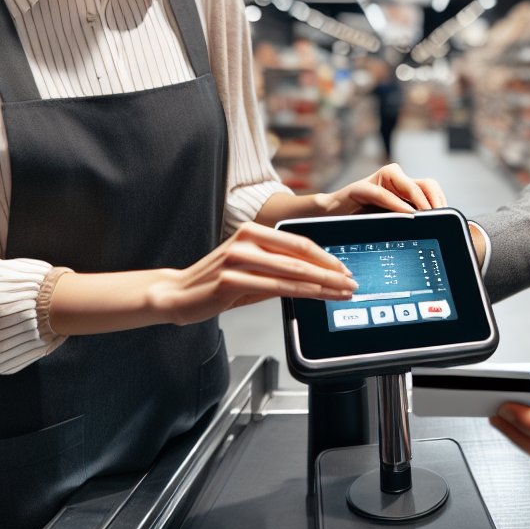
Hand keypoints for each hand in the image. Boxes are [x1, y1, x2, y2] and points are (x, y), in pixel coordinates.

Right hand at [149, 222, 357, 324]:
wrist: (176, 294)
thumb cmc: (215, 284)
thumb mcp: (251, 270)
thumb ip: (279, 269)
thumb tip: (315, 276)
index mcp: (253, 231)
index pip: (299, 242)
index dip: (327, 256)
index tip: (345, 269)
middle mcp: (247, 239)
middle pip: (301, 255)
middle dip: (332, 271)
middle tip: (352, 282)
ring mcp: (238, 258)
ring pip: (292, 271)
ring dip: (323, 283)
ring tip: (342, 292)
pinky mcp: (230, 280)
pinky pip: (275, 287)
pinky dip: (302, 293)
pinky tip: (318, 297)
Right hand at [316, 163, 447, 215]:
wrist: (330, 215)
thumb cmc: (360, 219)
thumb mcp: (390, 221)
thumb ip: (408, 220)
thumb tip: (434, 233)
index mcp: (403, 188)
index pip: (431, 188)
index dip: (441, 201)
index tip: (448, 218)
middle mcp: (394, 180)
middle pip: (425, 183)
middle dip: (435, 201)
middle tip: (439, 218)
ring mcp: (379, 181)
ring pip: (408, 184)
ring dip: (420, 200)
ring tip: (427, 214)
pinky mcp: (361, 188)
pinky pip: (382, 193)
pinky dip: (396, 203)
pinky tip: (407, 213)